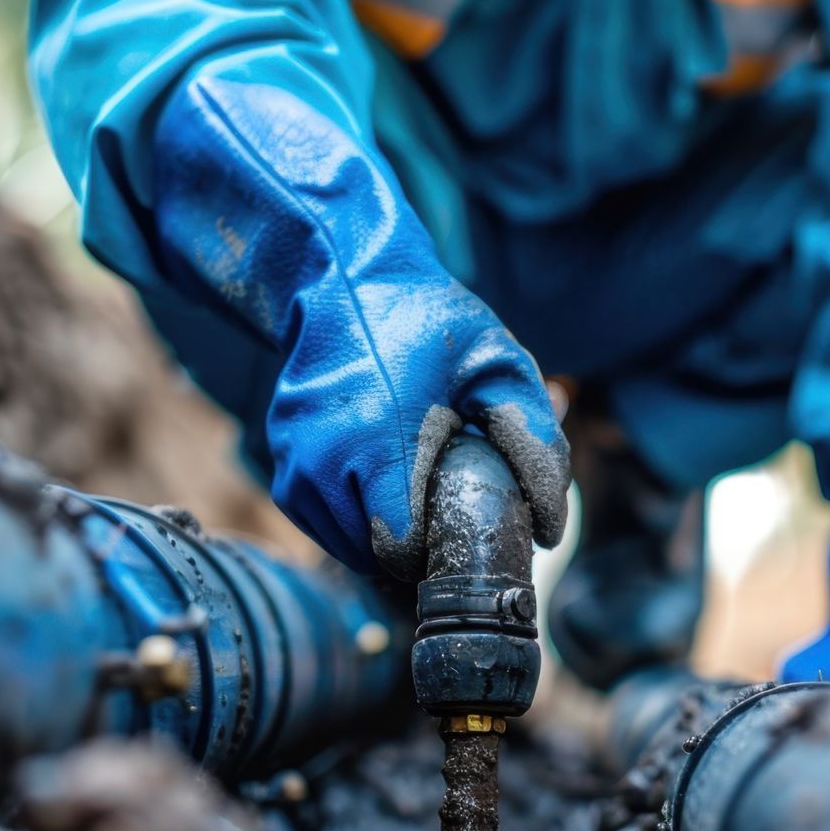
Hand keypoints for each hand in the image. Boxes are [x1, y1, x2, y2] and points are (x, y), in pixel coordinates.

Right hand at [154, 75, 568, 578]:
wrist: (344, 277)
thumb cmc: (426, 321)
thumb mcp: (499, 366)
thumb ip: (532, 442)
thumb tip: (549, 526)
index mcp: (381, 440)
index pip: (400, 549)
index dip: (440, 550)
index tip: (463, 526)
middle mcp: (325, 458)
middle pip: (373, 554)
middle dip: (414, 544)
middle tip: (445, 500)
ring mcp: (295, 461)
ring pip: (344, 543)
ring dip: (381, 533)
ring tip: (414, 487)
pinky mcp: (280, 459)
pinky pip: (320, 521)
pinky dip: (351, 516)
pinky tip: (382, 481)